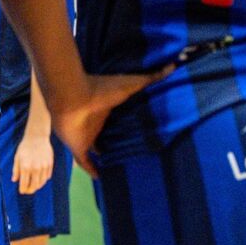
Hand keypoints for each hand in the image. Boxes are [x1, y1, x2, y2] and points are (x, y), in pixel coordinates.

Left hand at [12, 131, 53, 194]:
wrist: (37, 136)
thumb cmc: (25, 147)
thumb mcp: (17, 157)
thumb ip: (16, 170)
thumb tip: (14, 181)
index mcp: (25, 167)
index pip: (24, 185)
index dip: (22, 190)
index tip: (21, 191)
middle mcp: (35, 169)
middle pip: (34, 186)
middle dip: (30, 190)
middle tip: (27, 190)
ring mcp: (44, 167)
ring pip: (41, 183)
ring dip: (37, 186)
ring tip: (33, 185)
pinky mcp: (50, 164)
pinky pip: (47, 177)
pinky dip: (43, 180)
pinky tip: (39, 178)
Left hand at [52, 68, 170, 177]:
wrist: (73, 97)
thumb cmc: (100, 89)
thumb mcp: (131, 84)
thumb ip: (151, 78)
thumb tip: (172, 66)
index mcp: (108, 110)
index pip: (119, 120)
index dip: (127, 127)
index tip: (142, 133)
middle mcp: (97, 123)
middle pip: (108, 135)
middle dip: (117, 142)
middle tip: (135, 153)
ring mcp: (87, 136)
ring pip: (97, 149)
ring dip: (105, 156)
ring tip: (121, 167)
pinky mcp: (78, 148)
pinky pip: (85, 163)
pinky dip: (92, 170)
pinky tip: (101, 177)